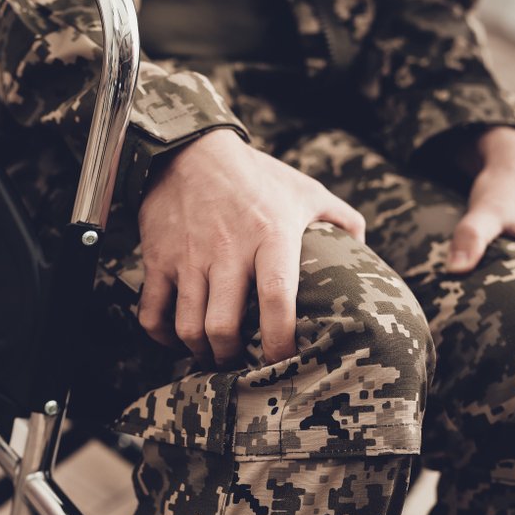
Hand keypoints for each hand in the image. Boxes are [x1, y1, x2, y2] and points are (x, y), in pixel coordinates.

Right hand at [137, 129, 365, 366]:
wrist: (189, 150)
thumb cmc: (255, 175)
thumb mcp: (305, 190)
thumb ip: (341, 219)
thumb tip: (363, 247)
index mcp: (269, 236)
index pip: (275, 298)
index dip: (280, 339)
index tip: (285, 361)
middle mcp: (226, 252)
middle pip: (222, 327)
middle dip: (232, 357)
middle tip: (242, 364)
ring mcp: (187, 258)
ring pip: (188, 327)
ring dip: (201, 352)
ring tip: (214, 355)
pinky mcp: (157, 259)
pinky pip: (151, 313)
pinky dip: (162, 336)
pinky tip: (178, 338)